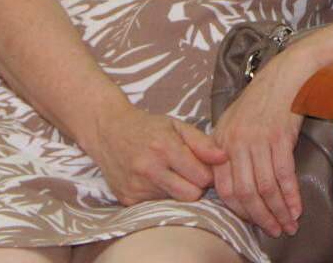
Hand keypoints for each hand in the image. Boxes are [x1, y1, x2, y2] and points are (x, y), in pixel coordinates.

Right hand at [90, 103, 227, 205]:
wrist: (108, 131)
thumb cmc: (147, 127)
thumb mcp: (177, 126)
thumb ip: (202, 143)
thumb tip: (224, 158)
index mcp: (165, 147)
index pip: (201, 177)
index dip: (207, 173)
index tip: (203, 166)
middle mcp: (149, 169)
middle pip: (190, 195)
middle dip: (196, 186)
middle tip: (191, 173)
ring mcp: (136, 187)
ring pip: (174, 202)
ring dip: (178, 191)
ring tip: (171, 173)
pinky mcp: (127, 199)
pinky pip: (156, 206)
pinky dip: (161, 196)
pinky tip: (156, 180)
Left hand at [212, 49, 309, 237]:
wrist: (287, 74)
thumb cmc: (263, 99)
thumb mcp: (235, 121)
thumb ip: (228, 152)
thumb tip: (233, 188)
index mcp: (220, 141)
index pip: (224, 189)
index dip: (240, 211)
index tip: (253, 222)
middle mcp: (235, 142)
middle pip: (245, 193)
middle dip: (260, 218)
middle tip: (274, 231)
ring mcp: (257, 139)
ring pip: (265, 188)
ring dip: (278, 211)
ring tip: (288, 225)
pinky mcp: (279, 136)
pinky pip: (284, 175)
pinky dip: (291, 195)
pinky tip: (297, 208)